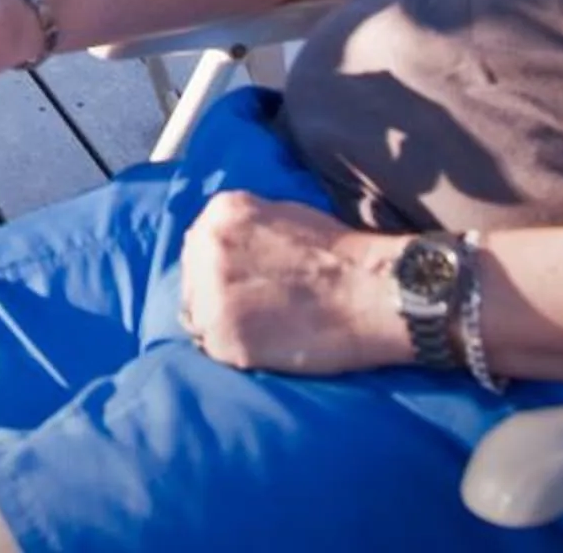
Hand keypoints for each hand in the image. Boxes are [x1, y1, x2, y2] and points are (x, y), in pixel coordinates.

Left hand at [175, 193, 404, 374]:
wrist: (370, 291)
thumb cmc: (339, 253)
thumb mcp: (282, 213)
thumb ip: (243, 229)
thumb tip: (225, 250)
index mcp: (221, 212)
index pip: (200, 244)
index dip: (220, 267)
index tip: (242, 281)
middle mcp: (206, 247)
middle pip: (193, 277)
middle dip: (215, 293)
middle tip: (253, 308)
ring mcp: (210, 293)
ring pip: (197, 314)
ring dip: (222, 322)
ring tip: (262, 327)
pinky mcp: (222, 336)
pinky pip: (213, 347)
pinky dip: (234, 350)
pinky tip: (265, 345)